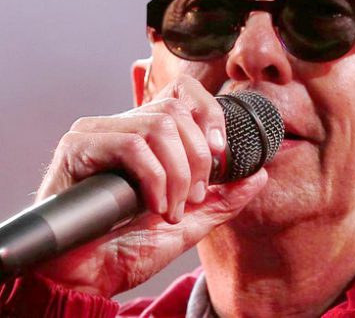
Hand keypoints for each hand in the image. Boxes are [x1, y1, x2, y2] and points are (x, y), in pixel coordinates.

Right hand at [34, 75, 267, 296]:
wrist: (86, 279)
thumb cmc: (129, 250)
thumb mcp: (190, 222)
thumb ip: (223, 198)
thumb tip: (259, 174)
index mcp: (146, 138)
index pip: (183, 93)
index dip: (210, 114)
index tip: (221, 154)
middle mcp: (121, 126)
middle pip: (176, 111)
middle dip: (198, 159)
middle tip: (194, 197)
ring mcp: (97, 133)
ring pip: (159, 126)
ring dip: (178, 174)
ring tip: (171, 209)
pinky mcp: (78, 147)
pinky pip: (133, 145)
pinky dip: (155, 179)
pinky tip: (152, 207)